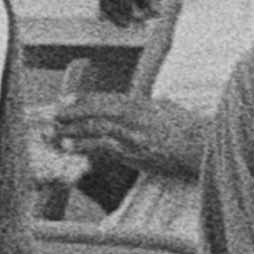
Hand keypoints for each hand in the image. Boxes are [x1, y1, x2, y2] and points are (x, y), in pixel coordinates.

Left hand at [45, 91, 206, 177]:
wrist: (204, 148)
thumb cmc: (190, 129)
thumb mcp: (168, 109)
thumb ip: (151, 105)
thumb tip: (144, 102)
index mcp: (141, 103)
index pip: (105, 99)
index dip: (82, 100)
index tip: (64, 101)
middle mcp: (135, 115)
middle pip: (95, 111)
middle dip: (70, 114)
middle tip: (49, 117)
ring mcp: (134, 134)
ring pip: (96, 128)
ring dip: (71, 130)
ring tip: (52, 133)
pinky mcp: (134, 153)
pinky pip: (104, 148)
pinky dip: (84, 146)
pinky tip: (69, 148)